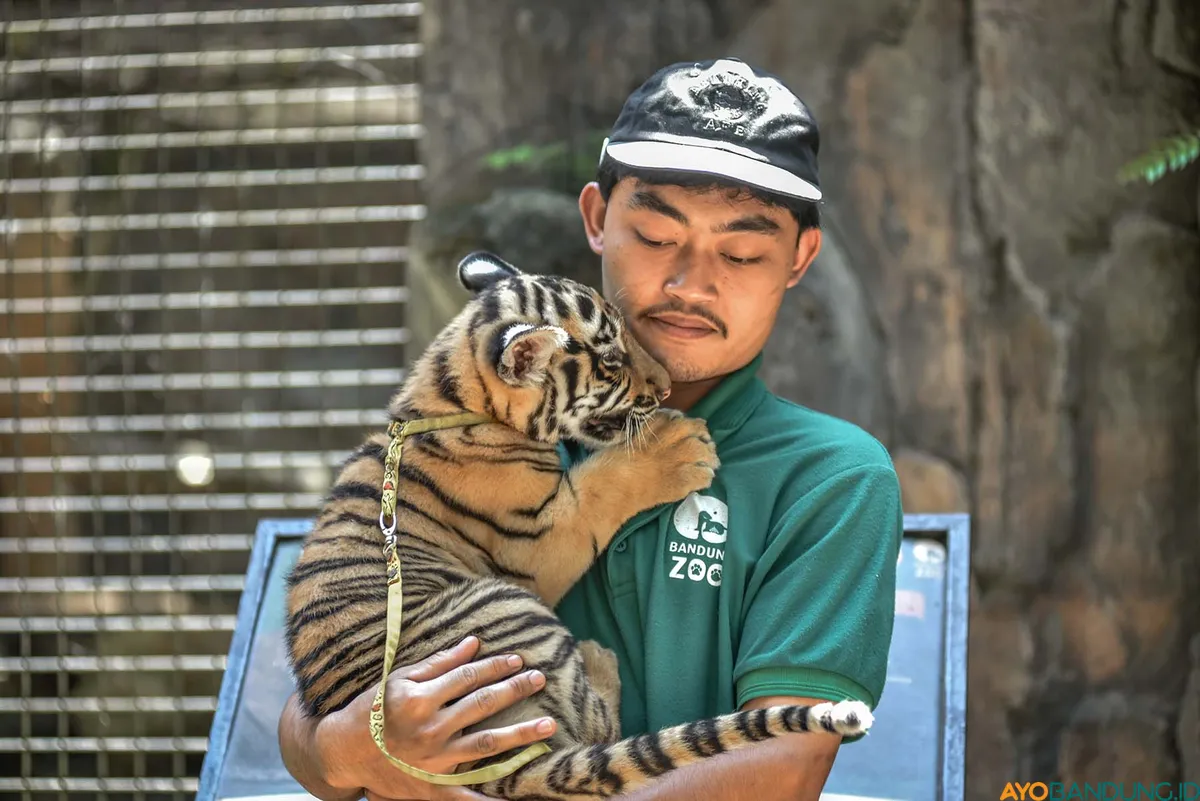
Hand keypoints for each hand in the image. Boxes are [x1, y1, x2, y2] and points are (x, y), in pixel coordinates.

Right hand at [315, 636, 556, 800]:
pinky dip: (489, 799)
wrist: (344, 752)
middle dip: (513, 690)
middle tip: (540, 679)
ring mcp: (433, 761)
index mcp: (418, 699)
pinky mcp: (432, 786)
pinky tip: (514, 798)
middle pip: (481, 706)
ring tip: (547, 725)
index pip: (466, 678)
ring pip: (485, 745)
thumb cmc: (373, 709)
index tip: (517, 659)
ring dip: (519, 734)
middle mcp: (428, 729)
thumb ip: (439, 663)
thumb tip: (474, 643)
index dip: (494, 666)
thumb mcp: (400, 678)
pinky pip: (466, 795)